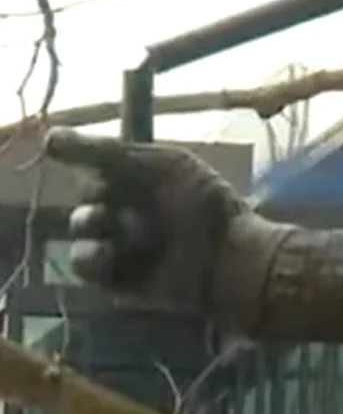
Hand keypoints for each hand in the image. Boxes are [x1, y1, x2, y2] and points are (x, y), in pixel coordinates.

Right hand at [44, 129, 245, 313]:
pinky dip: (93, 258)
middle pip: (86, 195)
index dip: (85, 158)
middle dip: (95, 196)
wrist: (223, 259)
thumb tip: (48, 136)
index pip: (99, 162)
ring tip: (113, 229)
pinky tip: (110, 256)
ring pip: (80, 228)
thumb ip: (103, 152)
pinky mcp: (115, 277)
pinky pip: (83, 265)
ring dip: (91, 225)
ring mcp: (122, 242)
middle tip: (112, 198)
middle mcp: (131, 206)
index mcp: (146, 175)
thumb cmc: (200, 204)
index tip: (61, 150)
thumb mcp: (160, 165)